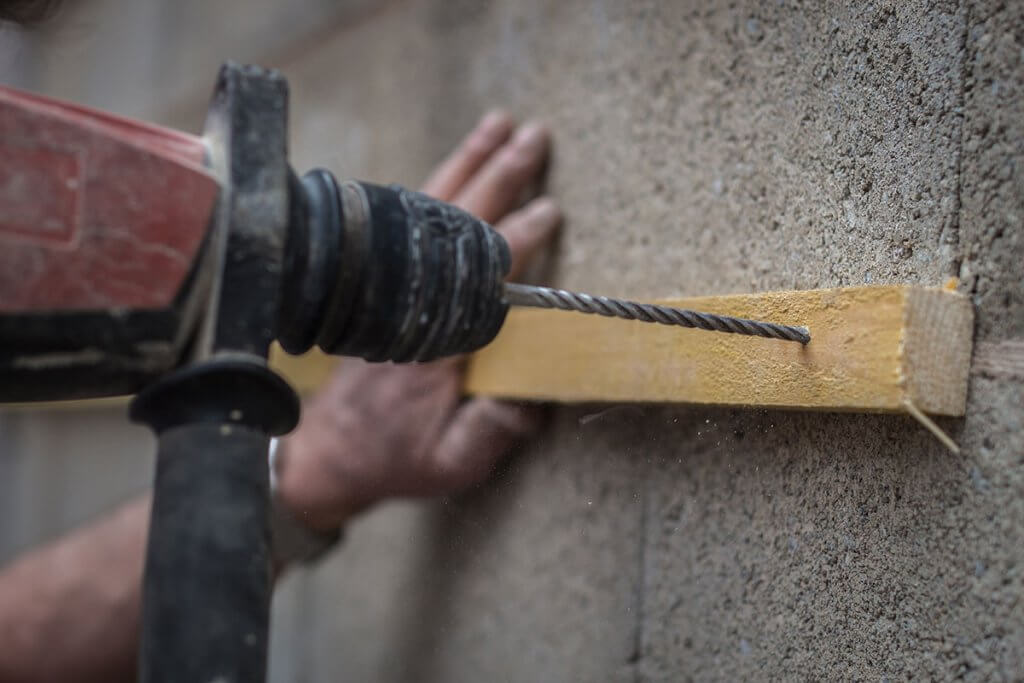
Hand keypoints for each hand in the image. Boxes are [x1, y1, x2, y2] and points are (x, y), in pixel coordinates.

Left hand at [275, 112, 560, 530]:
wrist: (325, 453)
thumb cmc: (393, 457)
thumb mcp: (450, 463)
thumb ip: (494, 432)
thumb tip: (537, 394)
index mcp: (433, 343)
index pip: (482, 277)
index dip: (518, 241)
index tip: (549, 212)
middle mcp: (410, 304)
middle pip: (459, 225)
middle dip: (499, 178)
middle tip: (534, 138)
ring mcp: (391, 289)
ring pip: (431, 210)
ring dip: (469, 164)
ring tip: (500, 125)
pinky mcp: (382, 286)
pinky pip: (409, 221)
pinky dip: (439, 184)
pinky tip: (459, 163)